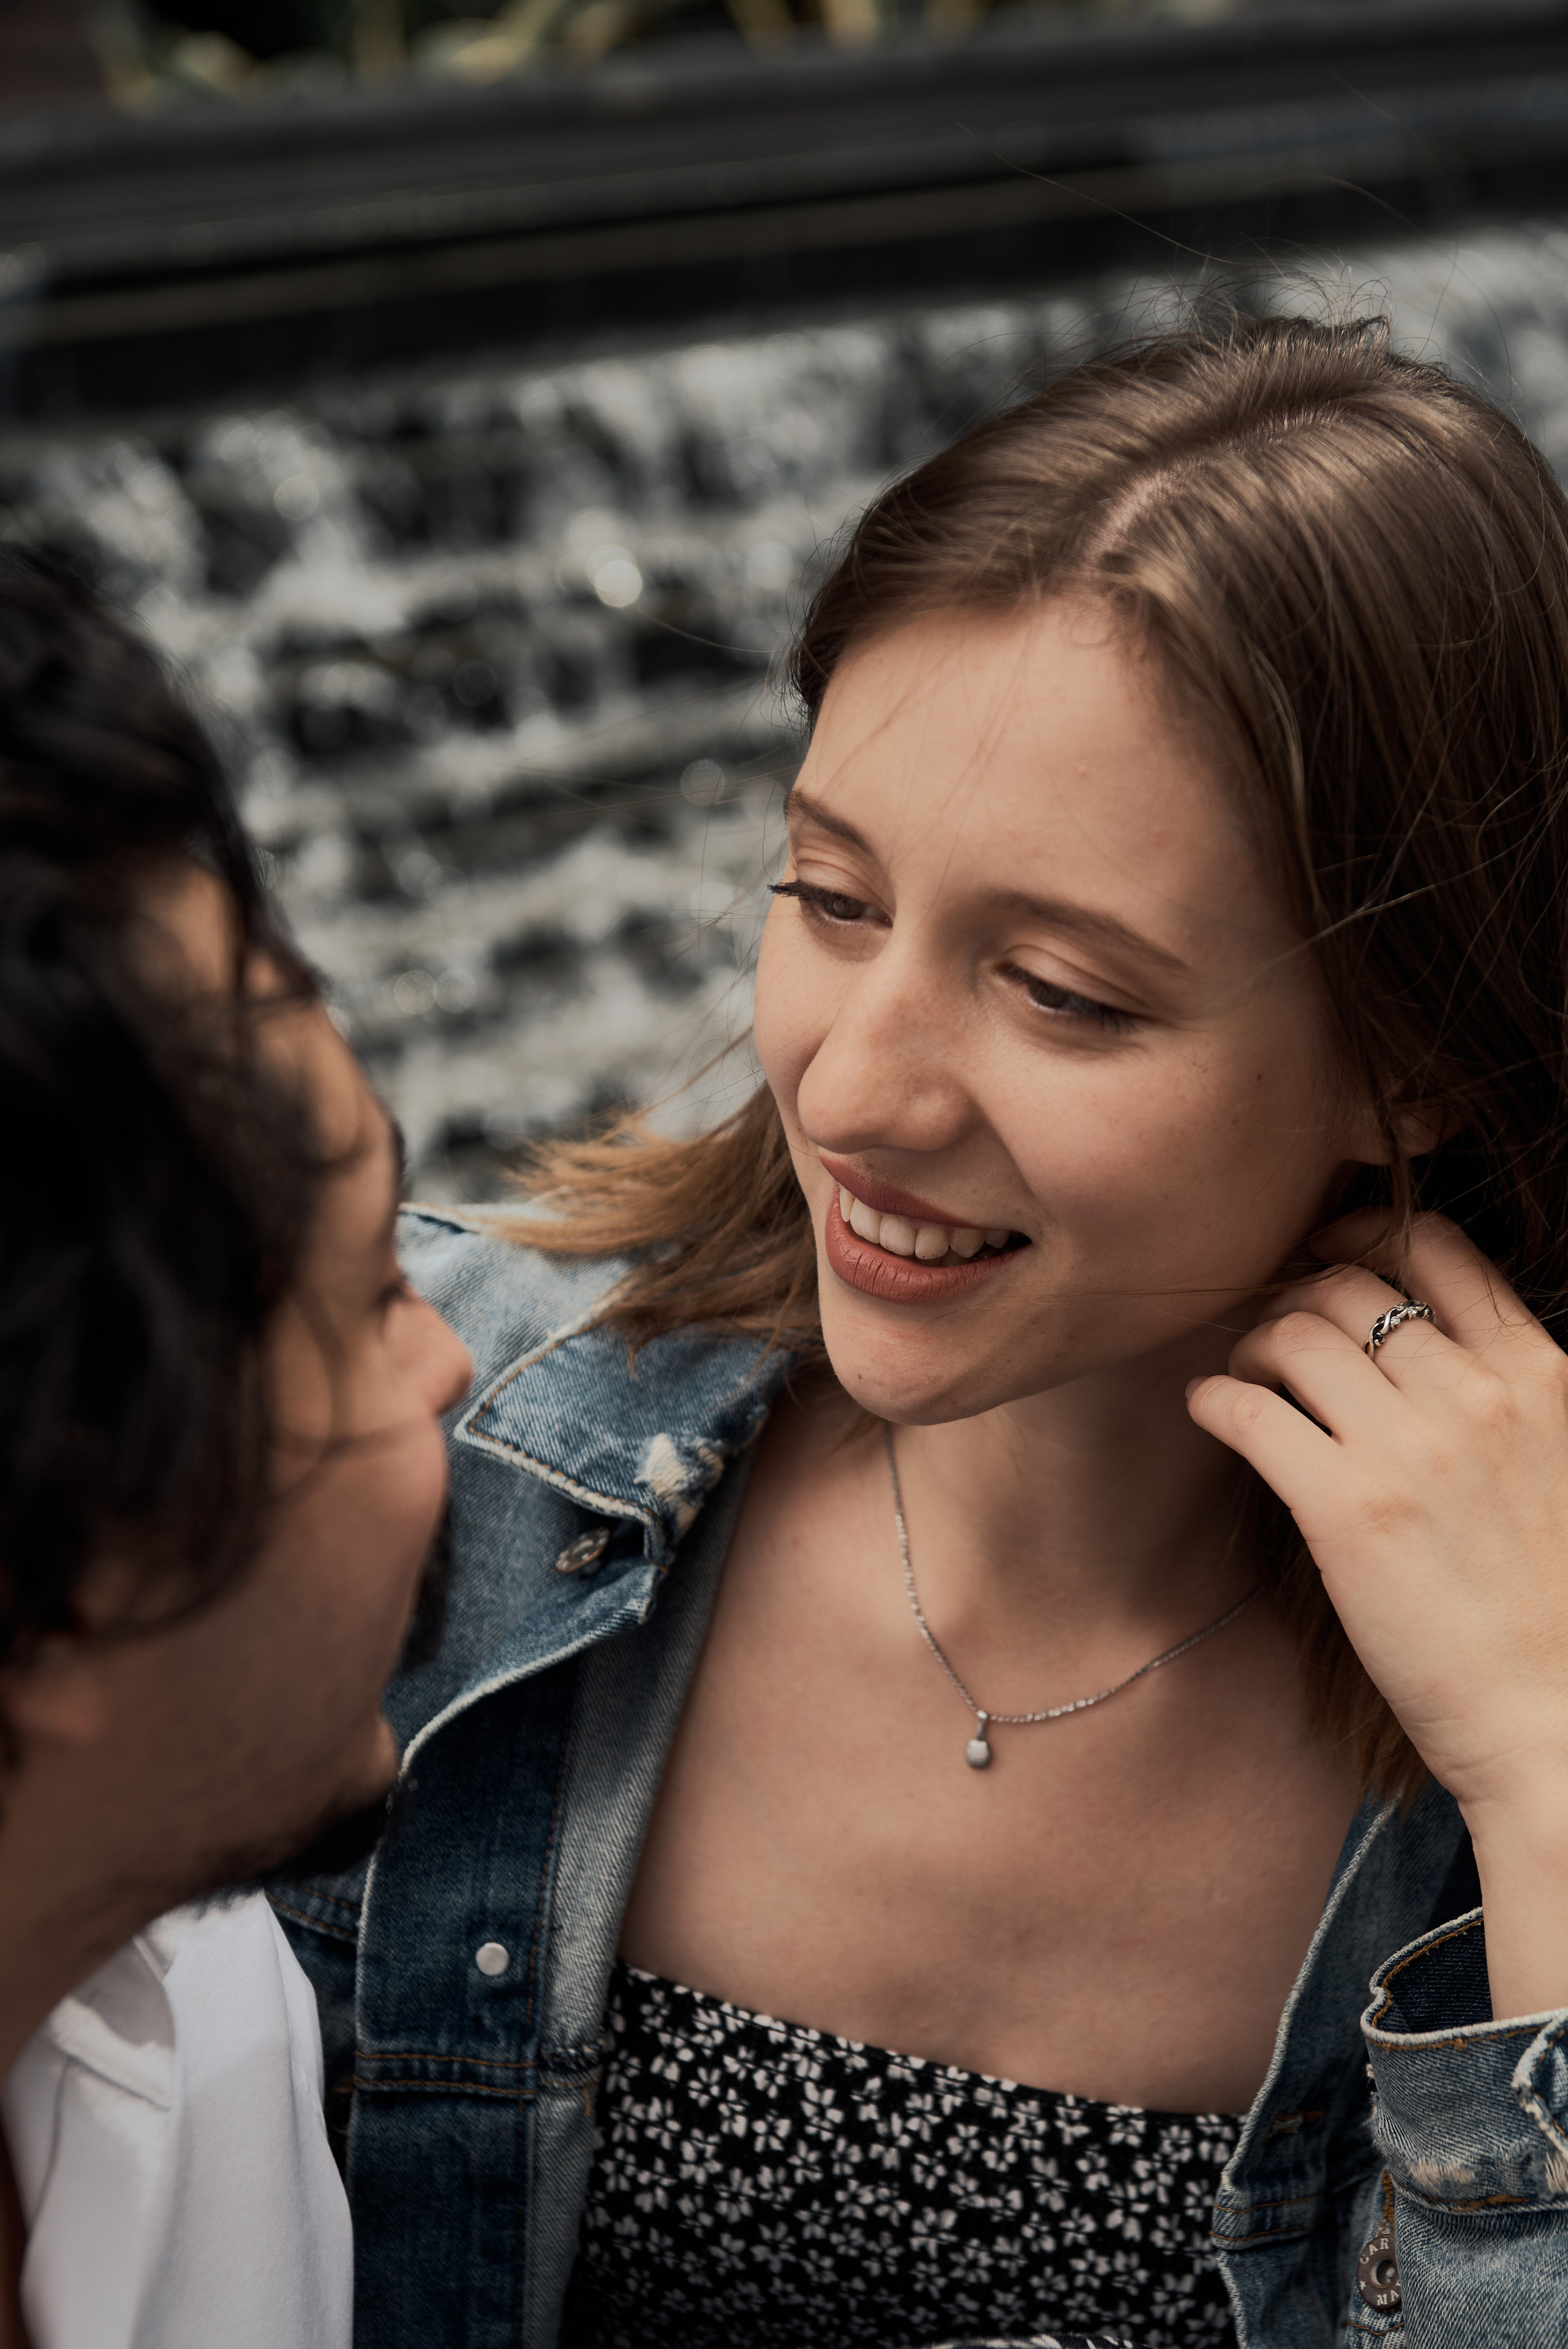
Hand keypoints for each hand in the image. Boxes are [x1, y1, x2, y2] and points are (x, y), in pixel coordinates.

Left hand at [1187, 1210, 1567, 2014]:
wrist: (1557, 1720)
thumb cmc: (1552, 1603)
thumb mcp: (1557, 1460)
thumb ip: (1504, 1393)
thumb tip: (1425, 1350)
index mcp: (1536, 1374)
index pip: (1437, 1247)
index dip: (1364, 1232)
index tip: (1326, 1251)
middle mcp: (1473, 1394)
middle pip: (1348, 1284)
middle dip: (1296, 1295)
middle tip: (1274, 1332)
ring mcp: (1407, 1448)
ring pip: (1293, 1333)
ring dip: (1252, 1342)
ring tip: (1245, 1375)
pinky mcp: (1343, 1509)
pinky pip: (1248, 1410)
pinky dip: (1215, 1397)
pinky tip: (1211, 1411)